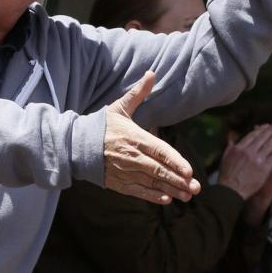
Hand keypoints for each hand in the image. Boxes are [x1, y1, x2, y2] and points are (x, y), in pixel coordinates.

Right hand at [103, 72, 199, 203]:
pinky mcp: (117, 182)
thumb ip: (138, 94)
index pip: (159, 151)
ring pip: (151, 182)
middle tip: (196, 188)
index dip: (175, 162)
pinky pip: (137, 191)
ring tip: (186, 196)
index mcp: (134, 137)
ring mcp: (123, 170)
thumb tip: (151, 73)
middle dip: (178, 180)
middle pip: (158, 170)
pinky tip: (165, 199)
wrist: (75, 144)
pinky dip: (151, 196)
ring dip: (170, 190)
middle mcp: (130, 155)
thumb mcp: (119, 108)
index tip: (190, 171)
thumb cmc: (101, 125)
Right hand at [219, 122, 271, 199]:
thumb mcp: (225, 156)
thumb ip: (230, 145)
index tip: (266, 125)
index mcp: (239, 148)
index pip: (253, 135)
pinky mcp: (265, 168)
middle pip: (263, 138)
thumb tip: (231, 135)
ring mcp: (258, 159)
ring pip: (269, 144)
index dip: (261, 129)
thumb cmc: (227, 174)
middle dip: (271, 130)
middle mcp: (249, 151)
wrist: (231, 189)